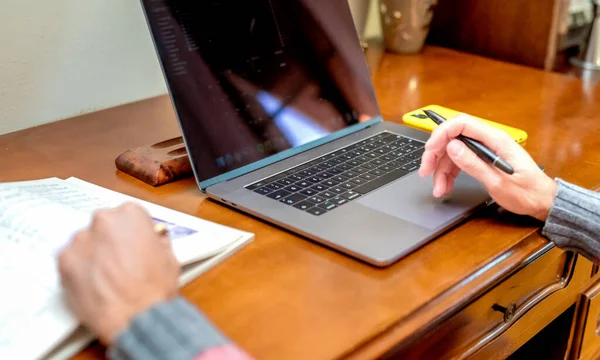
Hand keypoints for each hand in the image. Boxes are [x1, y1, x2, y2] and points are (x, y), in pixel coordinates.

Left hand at [58, 203, 179, 344]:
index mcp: (130, 214)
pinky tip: (94, 284)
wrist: (136, 318)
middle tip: (121, 262)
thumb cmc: (154, 288)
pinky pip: (71, 260)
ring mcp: (80, 240)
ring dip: (95, 254)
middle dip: (111, 240)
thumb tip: (153, 239)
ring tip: (107, 277)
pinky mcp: (63, 261)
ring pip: (86, 242)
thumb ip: (157, 241)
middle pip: (105, 225)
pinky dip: (80, 269)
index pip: (130, 215)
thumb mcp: (170, 257)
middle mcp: (102, 221)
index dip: (134, 232)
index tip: (135, 244)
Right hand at [418, 114, 556, 220]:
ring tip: (438, 188)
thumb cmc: (527, 193)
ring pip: (452, 152)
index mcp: (496, 140)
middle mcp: (489, 141)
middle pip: (453, 138)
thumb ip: (474, 164)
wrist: (542, 202)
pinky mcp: (482, 159)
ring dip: (441, 169)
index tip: (430, 151)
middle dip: (435, 155)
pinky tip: (446, 186)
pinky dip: (449, 174)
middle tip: (425, 171)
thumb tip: (453, 147)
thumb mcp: (499, 182)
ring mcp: (484, 150)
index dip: (441, 134)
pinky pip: (459, 162)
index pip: (462, 124)